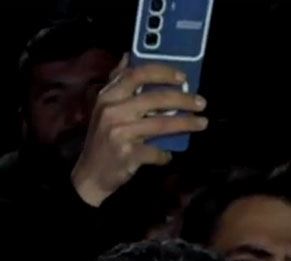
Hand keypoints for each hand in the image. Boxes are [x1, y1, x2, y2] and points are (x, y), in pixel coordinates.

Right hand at [71, 56, 208, 206]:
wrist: (89, 176)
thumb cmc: (102, 139)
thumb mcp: (103, 108)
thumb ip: (117, 82)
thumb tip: (127, 55)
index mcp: (107, 97)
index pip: (136, 74)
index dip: (163, 72)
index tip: (183, 77)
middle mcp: (111, 112)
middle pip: (155, 99)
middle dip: (183, 99)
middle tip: (201, 102)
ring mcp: (119, 134)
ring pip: (161, 124)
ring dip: (186, 123)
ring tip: (201, 123)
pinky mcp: (127, 155)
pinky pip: (156, 151)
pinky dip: (165, 154)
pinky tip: (168, 154)